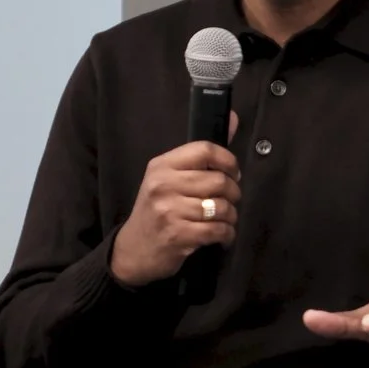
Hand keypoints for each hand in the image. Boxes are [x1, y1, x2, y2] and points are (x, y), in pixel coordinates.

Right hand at [110, 122, 240, 287]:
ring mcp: (169, 211)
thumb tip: (234, 117)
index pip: (205, 150)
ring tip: (225, 220)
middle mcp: (163, 184)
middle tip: (230, 201)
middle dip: (233, 193)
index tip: (233, 173)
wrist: (133, 250)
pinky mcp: (178, 236)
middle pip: (218, 180)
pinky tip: (222, 237)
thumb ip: (201, 153)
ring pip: (221, 207)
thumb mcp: (169, 178)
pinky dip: (226, 235)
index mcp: (162, 165)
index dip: (228, 161)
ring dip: (231, 217)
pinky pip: (217, 230)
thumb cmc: (156, 210)